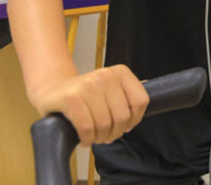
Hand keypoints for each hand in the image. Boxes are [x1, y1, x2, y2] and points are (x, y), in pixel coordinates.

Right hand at [28, 65, 148, 145]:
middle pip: (123, 116)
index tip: (125, 125)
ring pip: (105, 124)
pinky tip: (84, 138)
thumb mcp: (111, 88)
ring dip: (100, 138)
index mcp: (121, 72)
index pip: (141, 101)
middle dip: (115, 133)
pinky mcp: (71, 98)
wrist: (52, 89)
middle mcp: (105, 75)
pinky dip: (87, 138)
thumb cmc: (85, 94)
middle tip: (106, 136)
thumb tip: (158, 90)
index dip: (135, 119)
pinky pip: (87, 127)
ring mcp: (88, 85)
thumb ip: (129, 91)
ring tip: (95, 137)